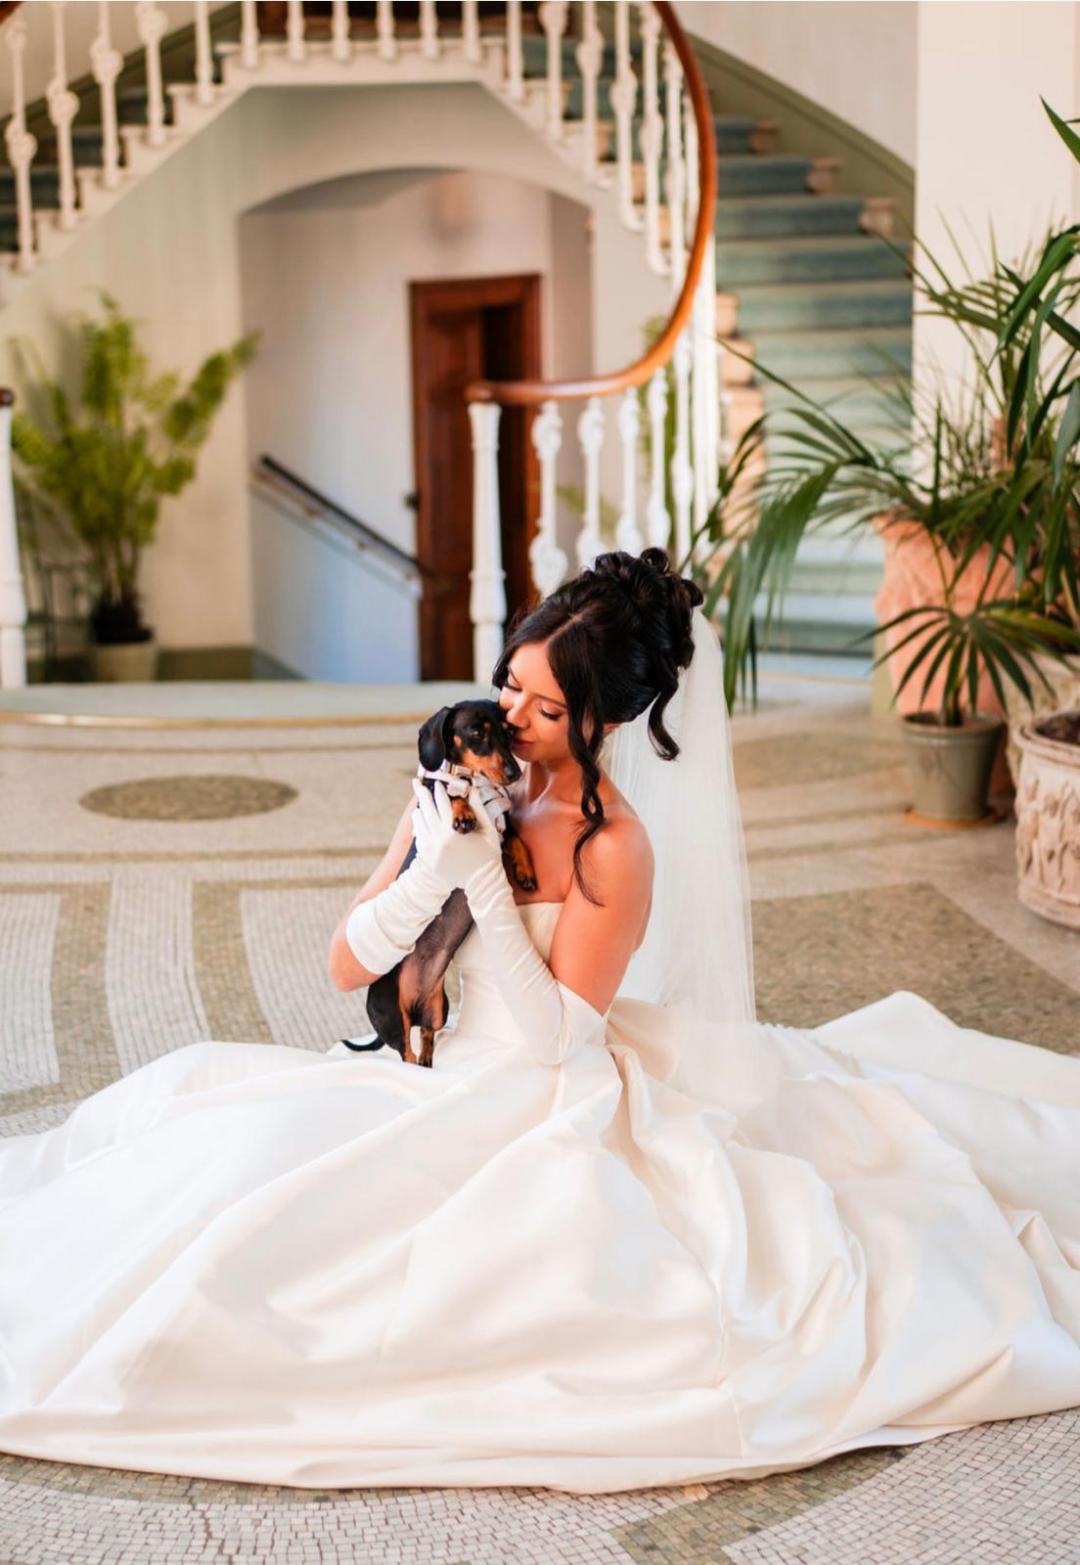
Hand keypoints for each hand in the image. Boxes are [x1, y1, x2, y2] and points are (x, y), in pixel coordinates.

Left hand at [410, 779, 503, 893]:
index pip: (443, 804)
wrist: (482, 882)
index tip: (437, 783)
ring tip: (420, 802)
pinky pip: (420, 838)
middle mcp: (440, 839)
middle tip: (416, 783)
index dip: (439, 791)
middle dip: (422, 794)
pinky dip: (418, 827)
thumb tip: (472, 788)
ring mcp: (432, 850)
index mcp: (455, 830)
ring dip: (420, 810)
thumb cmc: (489, 854)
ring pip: (420, 823)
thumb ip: (478, 807)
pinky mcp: (429, 859)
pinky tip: (420, 819)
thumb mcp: (488, 829)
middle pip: (427, 810)